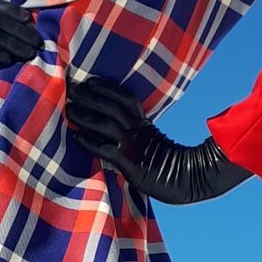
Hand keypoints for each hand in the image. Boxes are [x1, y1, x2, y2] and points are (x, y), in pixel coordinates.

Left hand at [64, 76, 249, 205]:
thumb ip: (138, 133)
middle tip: (71, 88)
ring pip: (107, 125)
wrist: (192, 181)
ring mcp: (135, 147)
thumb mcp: (154, 144)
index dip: (107, 88)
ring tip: (69, 109)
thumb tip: (118, 126)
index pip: (125, 99)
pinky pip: (108, 150)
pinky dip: (91, 143)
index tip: (89, 81)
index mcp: (145, 124)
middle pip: (111, 107)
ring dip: (86, 116)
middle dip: (90, 97)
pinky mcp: (132, 165)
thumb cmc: (170, 166)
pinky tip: (77, 136)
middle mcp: (139, 131)